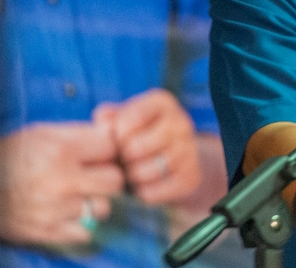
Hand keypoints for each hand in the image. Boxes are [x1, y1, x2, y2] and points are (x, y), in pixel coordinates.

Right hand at [0, 122, 124, 246]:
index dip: (109, 149)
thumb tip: (113, 134)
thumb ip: (80, 133)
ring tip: (79, 193)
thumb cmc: (8, 154)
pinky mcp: (47, 232)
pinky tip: (68, 211)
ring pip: (104, 207)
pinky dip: (81, 223)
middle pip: (115, 180)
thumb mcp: (43, 132)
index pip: (113, 147)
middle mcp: (62, 181)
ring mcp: (56, 209)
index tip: (100, 152)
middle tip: (93, 174)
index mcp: (62, 150)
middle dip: (107, 175)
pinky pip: (86, 231)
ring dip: (96, 201)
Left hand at [95, 89, 200, 205]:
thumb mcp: (123, 118)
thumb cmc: (138, 133)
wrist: (173, 156)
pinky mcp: (191, 176)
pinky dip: (143, 192)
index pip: (129, 120)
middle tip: (122, 160)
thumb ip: (109, 117)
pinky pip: (156, 191)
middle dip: (123, 158)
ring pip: (146, 171)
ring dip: (132, 176)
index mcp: (162, 103)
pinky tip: (143, 185)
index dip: (116, 136)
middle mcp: (181, 122)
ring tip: (131, 172)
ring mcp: (189, 149)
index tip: (116, 141)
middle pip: (137, 148)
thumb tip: (103, 123)